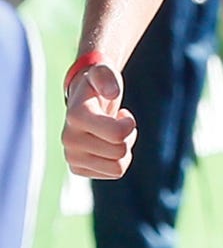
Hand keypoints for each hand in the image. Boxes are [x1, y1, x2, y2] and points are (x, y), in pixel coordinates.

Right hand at [62, 63, 136, 179]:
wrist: (83, 102)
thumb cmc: (98, 85)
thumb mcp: (104, 73)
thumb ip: (107, 77)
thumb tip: (112, 93)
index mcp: (76, 116)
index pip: (118, 134)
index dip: (129, 124)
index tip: (124, 113)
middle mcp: (69, 139)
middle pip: (120, 152)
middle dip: (127, 137)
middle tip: (118, 123)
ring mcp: (71, 156)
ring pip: (118, 168)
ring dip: (124, 150)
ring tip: (113, 135)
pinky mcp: (77, 169)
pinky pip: (113, 174)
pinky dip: (117, 161)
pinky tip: (107, 145)